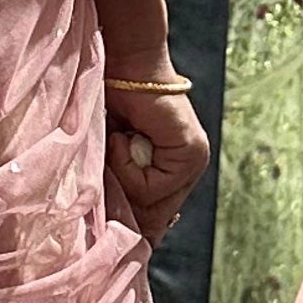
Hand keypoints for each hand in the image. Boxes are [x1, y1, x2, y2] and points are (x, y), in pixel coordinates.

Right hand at [102, 78, 211, 249]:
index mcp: (175, 170)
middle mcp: (190, 168)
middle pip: (154, 216)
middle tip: (107, 171)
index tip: (114, 235)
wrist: (122, 66)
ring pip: (151, 201)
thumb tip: (119, 233)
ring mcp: (194, 160)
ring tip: (116, 141)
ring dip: (122, 176)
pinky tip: (123, 136)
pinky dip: (127, 164)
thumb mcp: (112, 156)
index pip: (158, 216)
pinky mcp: (190, 152)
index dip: (133, 224)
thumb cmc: (109, 106)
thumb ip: (119, 187)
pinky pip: (153, 186)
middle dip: (125, 201)